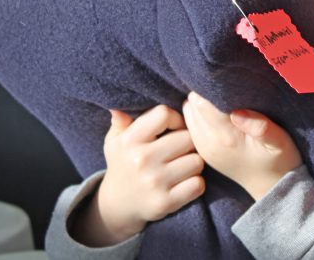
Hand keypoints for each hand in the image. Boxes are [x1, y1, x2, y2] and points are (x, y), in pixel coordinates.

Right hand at [72, 105, 204, 246]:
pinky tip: (185, 182)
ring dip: (194, 163)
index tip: (175, 128)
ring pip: (197, 161)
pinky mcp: (165, 202)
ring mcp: (154, 182)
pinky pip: (198, 185)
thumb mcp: (115, 141)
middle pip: (187, 138)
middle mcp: (141, 160)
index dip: (176, 118)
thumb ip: (120, 121)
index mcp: (130, 141)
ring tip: (183, 165)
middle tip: (182, 149)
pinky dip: (196, 183)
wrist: (117, 205)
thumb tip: (117, 108)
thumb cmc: (123, 164)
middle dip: (189, 142)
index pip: (164, 114)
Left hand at [183, 92, 301, 199]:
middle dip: (203, 92)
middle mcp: (209, 143)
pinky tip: (213, 111)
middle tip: (221, 85)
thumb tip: (237, 111)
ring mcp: (203, 148)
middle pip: (192, 105)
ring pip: (188, 112)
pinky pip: (190, 124)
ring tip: (218, 97)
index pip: (203, 102)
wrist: (273, 188)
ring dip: (199, 103)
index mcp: (226, 138)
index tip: (223, 77)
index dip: (210, 86)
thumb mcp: (279, 142)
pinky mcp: (202, 150)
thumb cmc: (280, 160)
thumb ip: (260, 126)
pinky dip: (197, 114)